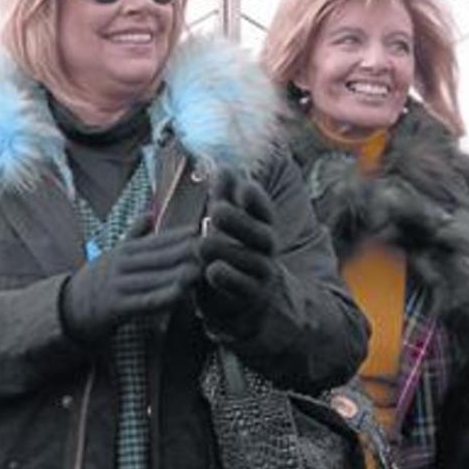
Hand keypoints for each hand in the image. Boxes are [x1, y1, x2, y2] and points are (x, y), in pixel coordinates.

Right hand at [60, 217, 199, 342]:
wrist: (68, 308)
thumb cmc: (97, 281)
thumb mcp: (113, 255)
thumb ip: (133, 236)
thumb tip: (149, 213)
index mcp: (125, 250)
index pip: (158, 240)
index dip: (182, 235)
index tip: (207, 228)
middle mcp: (121, 264)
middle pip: (160, 256)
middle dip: (188, 251)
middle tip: (215, 247)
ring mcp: (118, 285)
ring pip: (155, 277)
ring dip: (180, 273)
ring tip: (204, 269)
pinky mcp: (115, 307)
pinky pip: (143, 301)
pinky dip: (163, 297)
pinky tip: (181, 295)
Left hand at [197, 170, 279, 337]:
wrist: (257, 302)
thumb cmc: (239, 254)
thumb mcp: (234, 227)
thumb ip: (227, 200)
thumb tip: (223, 166)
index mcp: (262, 229)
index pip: (264, 211)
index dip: (255, 199)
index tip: (243, 185)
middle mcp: (266, 251)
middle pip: (260, 234)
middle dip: (240, 222)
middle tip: (216, 210)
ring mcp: (261, 275)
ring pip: (250, 261)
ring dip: (227, 251)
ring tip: (203, 243)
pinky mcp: (250, 298)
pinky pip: (243, 288)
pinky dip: (229, 279)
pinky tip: (212, 270)